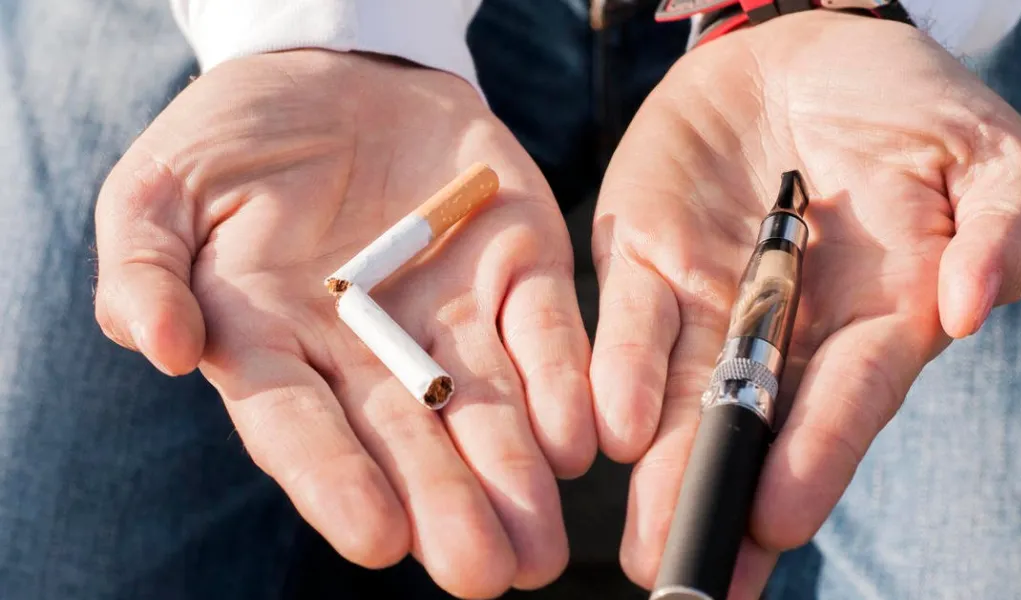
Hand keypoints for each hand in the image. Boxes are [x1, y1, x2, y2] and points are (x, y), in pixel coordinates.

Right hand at [94, 50, 594, 597]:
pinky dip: (564, 384)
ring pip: (486, 408)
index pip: (302, 429)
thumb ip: (144, 265)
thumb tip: (154, 347)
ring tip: (539, 544)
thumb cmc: (235, 137)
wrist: (339, 70)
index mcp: (275, 346)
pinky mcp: (517, 269)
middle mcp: (369, 352)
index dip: (337, 482)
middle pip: (408, 441)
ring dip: (515, 475)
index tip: (376, 537)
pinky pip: (545, 333)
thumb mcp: (161, 187)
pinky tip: (577, 442)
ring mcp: (450, 315)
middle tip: (483, 572)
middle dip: (446, 506)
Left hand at [591, 12, 1020, 596]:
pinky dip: (619, 374)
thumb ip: (1003, 225)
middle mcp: (789, 330)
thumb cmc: (908, 103)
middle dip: (722, 502)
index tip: (779, 518)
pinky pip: (628, 322)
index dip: (816, 457)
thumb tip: (979, 307)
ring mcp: (711, 298)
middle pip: (755, 427)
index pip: (847, 400)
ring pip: (683, 397)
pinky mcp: (646, 258)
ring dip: (663, 471)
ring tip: (644, 546)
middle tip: (689, 581)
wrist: (805, 45)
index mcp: (877, 318)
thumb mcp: (987, 151)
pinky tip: (609, 430)